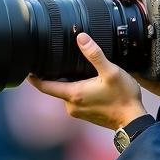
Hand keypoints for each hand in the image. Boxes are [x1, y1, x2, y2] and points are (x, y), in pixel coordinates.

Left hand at [28, 32, 146, 129]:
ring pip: (66, 92)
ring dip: (69, 82)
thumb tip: (81, 38)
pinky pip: (75, 99)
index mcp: (73, 94)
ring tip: (76, 68)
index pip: (44, 86)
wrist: (133, 120)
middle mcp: (71, 105)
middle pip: (56, 87)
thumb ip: (95, 55)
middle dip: (56, 74)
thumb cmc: (123, 98)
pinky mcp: (85, 114)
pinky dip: (77, 89)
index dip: (33, 77)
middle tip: (56, 59)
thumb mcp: (111, 72)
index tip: (27, 68)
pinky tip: (88, 82)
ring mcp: (78, 111)